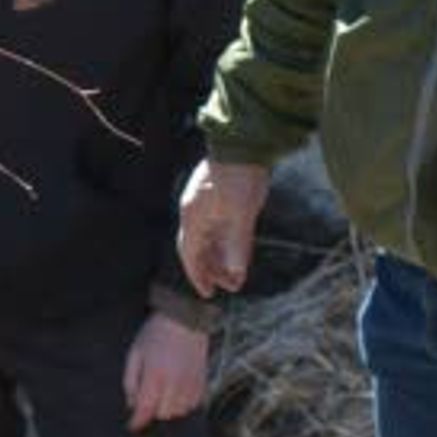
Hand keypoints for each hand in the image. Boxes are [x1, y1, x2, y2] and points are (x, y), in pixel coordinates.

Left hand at [122, 312, 211, 430]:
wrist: (185, 319)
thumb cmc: (156, 334)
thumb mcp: (135, 353)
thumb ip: (130, 381)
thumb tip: (132, 404)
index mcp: (156, 375)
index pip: (146, 409)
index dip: (137, 421)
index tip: (132, 425)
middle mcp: (176, 383)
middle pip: (162, 414)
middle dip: (152, 410)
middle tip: (148, 397)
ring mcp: (191, 384)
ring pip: (178, 412)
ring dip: (168, 408)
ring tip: (163, 393)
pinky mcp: (202, 382)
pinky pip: (192, 405)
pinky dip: (183, 404)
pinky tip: (177, 392)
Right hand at [176, 159, 270, 297]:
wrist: (245, 142)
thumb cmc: (239, 177)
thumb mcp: (241, 213)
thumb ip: (237, 244)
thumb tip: (237, 274)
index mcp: (194, 217)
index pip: (191, 255)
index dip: (199, 276)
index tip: (208, 294)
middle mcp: (196, 212)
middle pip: (199, 249)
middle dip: (211, 269)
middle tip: (226, 286)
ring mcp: (208, 204)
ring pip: (210, 239)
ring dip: (221, 258)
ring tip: (235, 274)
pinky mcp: (221, 197)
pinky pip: (221, 228)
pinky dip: (228, 243)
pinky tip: (239, 252)